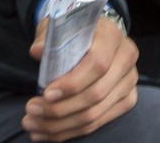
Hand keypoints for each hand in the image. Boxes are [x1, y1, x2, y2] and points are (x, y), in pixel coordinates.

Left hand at [24, 13, 139, 141]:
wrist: (93, 35)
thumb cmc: (73, 30)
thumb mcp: (58, 26)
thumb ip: (48, 38)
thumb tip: (38, 51)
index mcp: (111, 35)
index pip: (97, 64)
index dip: (72, 82)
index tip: (46, 94)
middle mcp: (126, 59)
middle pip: (96, 94)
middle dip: (60, 109)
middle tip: (31, 112)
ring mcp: (129, 82)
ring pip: (96, 113)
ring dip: (61, 124)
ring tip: (33, 125)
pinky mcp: (127, 100)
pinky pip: (99, 122)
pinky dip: (72, 131)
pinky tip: (48, 133)